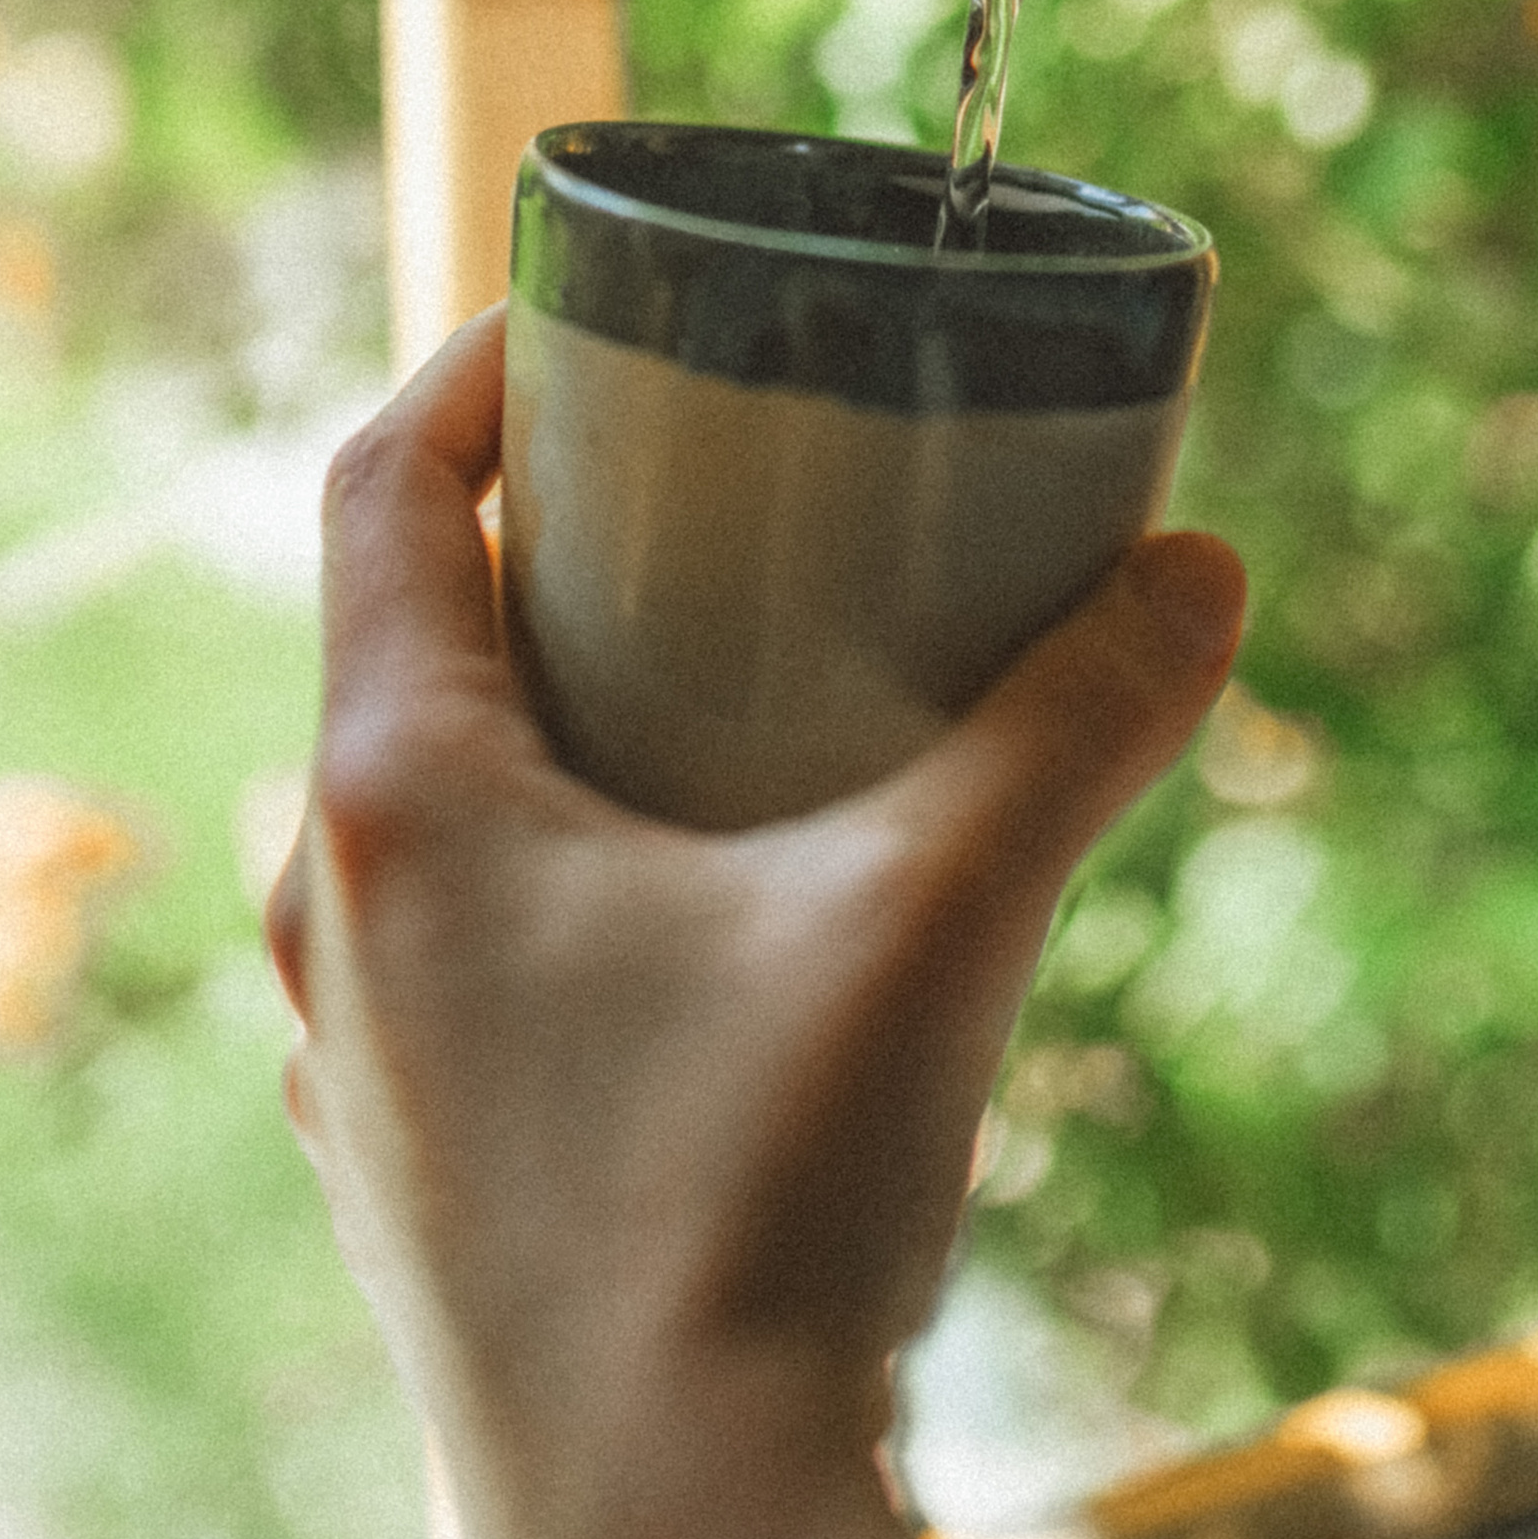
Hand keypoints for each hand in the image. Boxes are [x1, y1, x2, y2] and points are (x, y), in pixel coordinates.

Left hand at [266, 307, 1245, 1538]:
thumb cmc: (754, 1226)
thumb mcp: (937, 920)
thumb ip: (1076, 724)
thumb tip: (1202, 573)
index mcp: (396, 799)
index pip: (381, 485)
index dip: (478, 362)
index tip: (595, 311)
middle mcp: (335, 908)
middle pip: (403, 633)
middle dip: (551, 534)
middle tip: (705, 480)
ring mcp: (356, 1054)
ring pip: (424, 799)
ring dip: (549, 706)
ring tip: (716, 678)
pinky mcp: (410, 1164)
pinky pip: (454, 937)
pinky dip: (556, 858)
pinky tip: (701, 903)